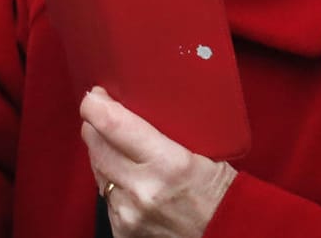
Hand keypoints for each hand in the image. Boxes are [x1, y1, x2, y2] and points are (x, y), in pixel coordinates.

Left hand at [80, 87, 235, 237]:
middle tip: (103, 117)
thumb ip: (161, 130)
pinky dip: (113, 185)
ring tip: (121, 150)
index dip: (95, 106)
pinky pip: (105, 197)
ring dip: (103, 156)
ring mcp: (130, 213)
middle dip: (95, 127)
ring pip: (98, 172)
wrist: (225, 233)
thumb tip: (126, 105)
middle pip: (96, 145)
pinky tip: (130, 181)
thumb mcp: (200, 150)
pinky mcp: (123, 230)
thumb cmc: (218, 192)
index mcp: (168, 163)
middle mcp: (144, 189)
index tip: (96, 96)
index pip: (112, 124)